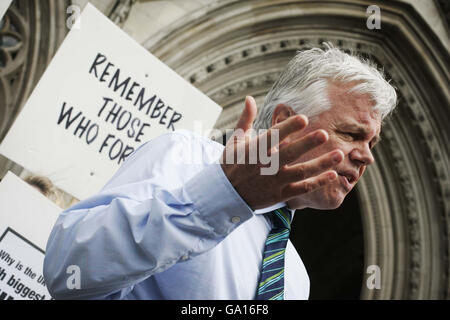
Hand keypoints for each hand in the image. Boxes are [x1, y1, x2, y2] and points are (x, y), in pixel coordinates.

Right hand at [220, 96, 343, 209]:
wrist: (226, 195)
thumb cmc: (232, 164)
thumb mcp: (236, 141)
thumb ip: (246, 119)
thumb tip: (249, 98)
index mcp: (254, 150)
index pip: (273, 137)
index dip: (288, 127)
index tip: (304, 118)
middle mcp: (266, 166)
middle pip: (289, 154)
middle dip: (307, 144)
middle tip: (324, 134)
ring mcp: (274, 182)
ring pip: (300, 172)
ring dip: (320, 164)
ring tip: (339, 154)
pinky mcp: (280, 195)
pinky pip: (302, 189)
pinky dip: (317, 183)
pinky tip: (333, 174)